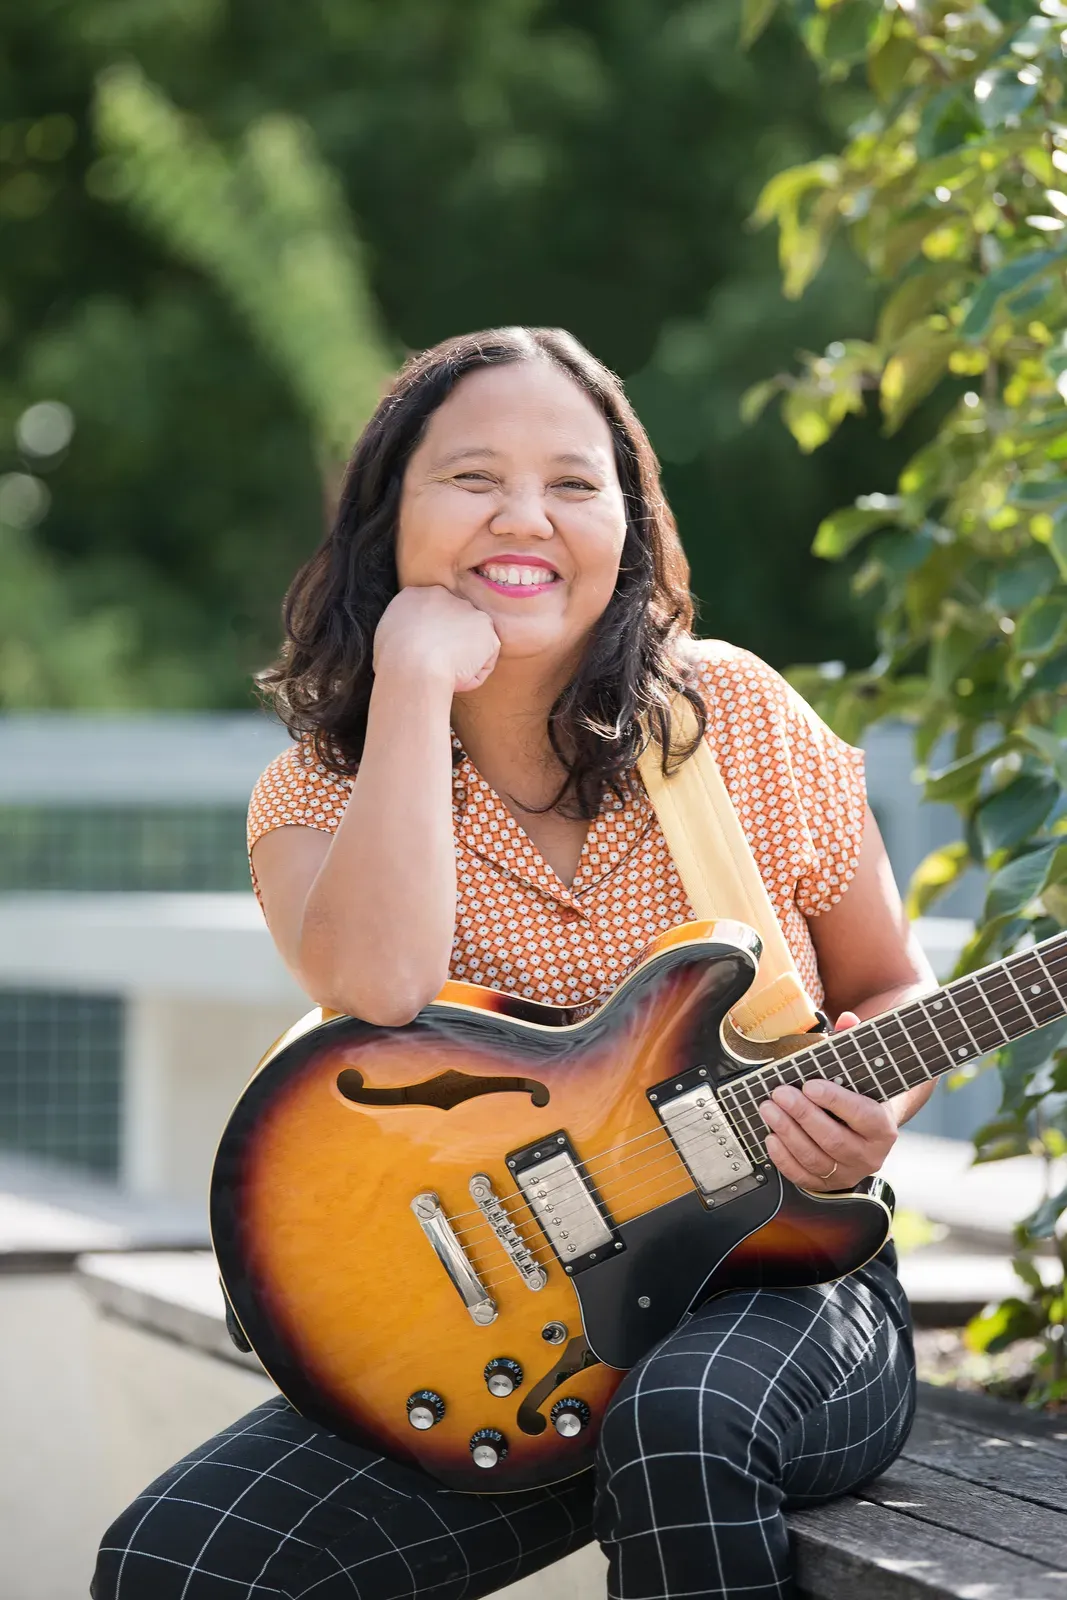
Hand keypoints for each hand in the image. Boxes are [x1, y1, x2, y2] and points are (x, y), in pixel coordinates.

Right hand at [374, 585, 500, 693]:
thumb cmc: (393, 659)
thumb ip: (401, 630)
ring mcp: (469, 612)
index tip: (423, 652)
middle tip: (437, 665)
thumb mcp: (385, 635)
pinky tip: (458, 680)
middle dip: (450, 642)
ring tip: (446, 675)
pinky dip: (474, 675)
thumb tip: (407, 642)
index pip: (428, 611)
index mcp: (414, 595)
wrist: (414, 666)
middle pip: (452, 621)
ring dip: (463, 659)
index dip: (429, 634)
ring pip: (470, 641)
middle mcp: (445, 596)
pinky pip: (484, 660)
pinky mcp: (488, 633)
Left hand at [758, 1012, 897, 1192]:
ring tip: (768, 1109)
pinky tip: (771, 1136)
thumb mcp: (862, 1070)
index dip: (835, 1101)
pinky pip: (802, 1176)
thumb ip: (853, 1044)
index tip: (810, 1085)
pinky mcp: (827, 1184)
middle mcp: (870, 1155)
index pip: (862, 1115)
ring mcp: (848, 1173)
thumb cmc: (860, 1094)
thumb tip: (847, 1019)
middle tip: (780, 1093)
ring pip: (815, 1158)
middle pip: (833, 1139)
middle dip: (803, 1115)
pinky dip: (783, 1157)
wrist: (865, 1129)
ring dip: (787, 1133)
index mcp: (883, 1127)